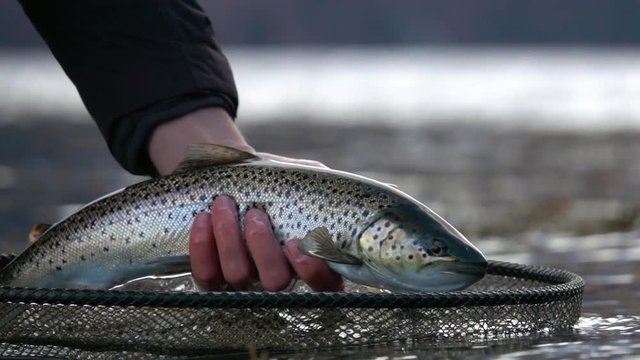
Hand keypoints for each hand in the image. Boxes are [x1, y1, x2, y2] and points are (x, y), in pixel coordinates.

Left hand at [148, 106, 342, 291]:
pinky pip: (207, 274)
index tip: (295, 241)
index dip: (313, 271)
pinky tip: (204, 218)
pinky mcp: (211, 278)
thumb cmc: (269, 180)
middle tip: (255, 214)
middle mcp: (278, 276)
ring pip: (238, 276)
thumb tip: (322, 189)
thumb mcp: (298, 178)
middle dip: (262, 247)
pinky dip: (203, 246)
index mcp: (309, 258)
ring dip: (230, 237)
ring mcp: (244, 281)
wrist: (226, 176)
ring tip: (224, 203)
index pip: (326, 285)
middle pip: (276, 283)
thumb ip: (315, 187)